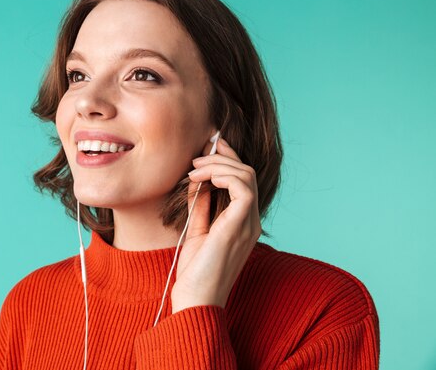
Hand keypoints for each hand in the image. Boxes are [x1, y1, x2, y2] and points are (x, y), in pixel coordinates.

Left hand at [171, 137, 261, 313]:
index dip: (228, 158)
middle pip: (246, 172)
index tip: (210, 145)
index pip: (243, 180)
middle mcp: (250, 221)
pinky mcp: (241, 225)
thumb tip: (197, 180)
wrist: (196, 299)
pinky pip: (242, 187)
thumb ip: (201, 205)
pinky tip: (202, 179)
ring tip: (194, 170)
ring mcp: (249, 223)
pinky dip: (223, 175)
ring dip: (218, 164)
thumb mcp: (197, 229)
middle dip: (221, 157)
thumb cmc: (196, 271)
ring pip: (246, 174)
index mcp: (243, 222)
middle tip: (195, 159)